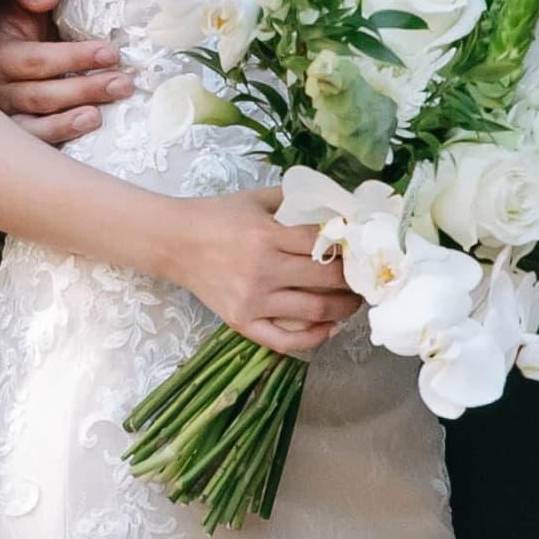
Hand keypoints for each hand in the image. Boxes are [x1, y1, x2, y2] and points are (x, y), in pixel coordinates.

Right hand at [0, 0, 135, 147]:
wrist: (9, 38)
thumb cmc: (21, 14)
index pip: (36, 60)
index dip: (74, 58)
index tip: (111, 52)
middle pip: (40, 96)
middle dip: (84, 89)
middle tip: (123, 83)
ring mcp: (5, 115)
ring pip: (36, 125)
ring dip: (73, 120)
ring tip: (102, 113)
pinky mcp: (18, 134)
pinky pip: (36, 142)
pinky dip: (60, 137)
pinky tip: (87, 128)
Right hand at [159, 189, 365, 359]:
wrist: (174, 242)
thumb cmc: (217, 216)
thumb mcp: (256, 198)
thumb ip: (294, 199)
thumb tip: (335, 204)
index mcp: (267, 235)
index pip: (323, 244)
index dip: (349, 246)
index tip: (361, 248)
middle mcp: (263, 269)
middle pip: (326, 279)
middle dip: (354, 279)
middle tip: (365, 277)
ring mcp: (252, 300)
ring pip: (314, 310)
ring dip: (343, 308)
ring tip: (353, 301)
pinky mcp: (241, 322)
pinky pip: (284, 340)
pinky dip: (313, 338)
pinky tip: (329, 328)